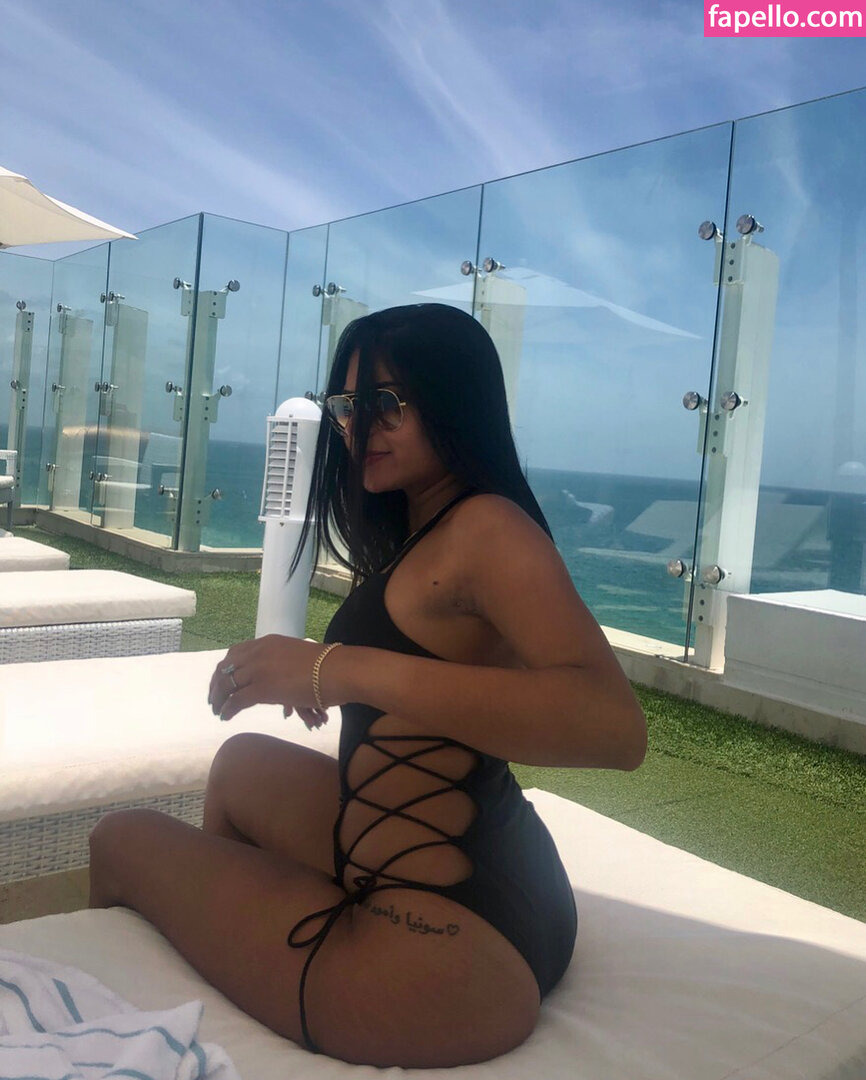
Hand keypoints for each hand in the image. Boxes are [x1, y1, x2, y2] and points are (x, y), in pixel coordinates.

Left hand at [208, 635, 334, 723]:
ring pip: (227, 684)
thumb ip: (282, 664)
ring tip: (218, 710)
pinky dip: (227, 709)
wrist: (337, 670)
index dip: (224, 669)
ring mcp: (259, 669)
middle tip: (214, 699)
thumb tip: (280, 678)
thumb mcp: (296, 657)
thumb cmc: (326, 666)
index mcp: (267, 643)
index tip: (221, 681)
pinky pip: (236, 700)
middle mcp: (259, 652)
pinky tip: (225, 717)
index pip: (235, 653)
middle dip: (216, 685)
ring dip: (218, 699)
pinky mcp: (262, 688)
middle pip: (225, 668)